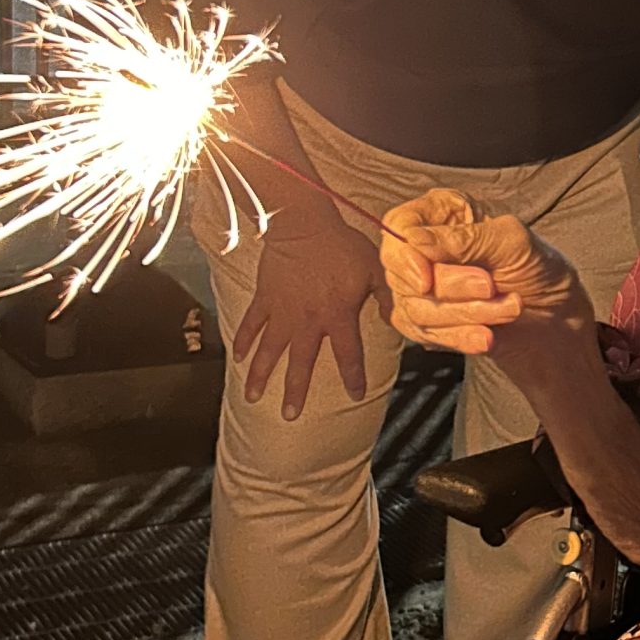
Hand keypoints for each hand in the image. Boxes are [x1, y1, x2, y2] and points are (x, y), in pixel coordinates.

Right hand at [231, 208, 383, 420]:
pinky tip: (237, 358)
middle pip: (301, 363)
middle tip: (290, 415)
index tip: (355, 394)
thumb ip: (388, 296)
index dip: (353, 377)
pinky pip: (251, 323)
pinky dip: (242, 340)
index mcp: (337, 316)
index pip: (348, 355)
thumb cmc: (342, 245)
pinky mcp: (265, 298)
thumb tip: (402, 318)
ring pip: (268, 350)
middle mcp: (307, 321)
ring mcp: (282, 311)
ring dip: (259, 375)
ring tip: (251, 396)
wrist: (303, 223)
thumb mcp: (374, 269)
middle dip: (295, 391)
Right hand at [379, 189, 587, 368]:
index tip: (425, 280)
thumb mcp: (513, 242)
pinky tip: (485, 338)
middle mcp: (426, 248)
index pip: (399, 226)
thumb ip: (466, 239)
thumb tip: (414, 241)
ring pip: (415, 307)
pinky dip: (458, 338)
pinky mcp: (430, 322)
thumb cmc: (539, 268)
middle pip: (405, 272)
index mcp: (442, 213)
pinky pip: (424, 334)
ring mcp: (424, 288)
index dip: (405, 256)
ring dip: (465, 313)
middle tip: (491, 287)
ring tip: (509, 309)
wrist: (558, 320)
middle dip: (451, 288)